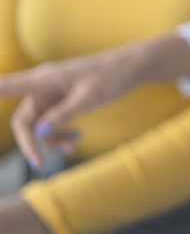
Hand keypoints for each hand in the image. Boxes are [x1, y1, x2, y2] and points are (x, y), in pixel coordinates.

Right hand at [0, 35, 189, 168]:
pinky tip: (77, 137)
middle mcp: (42, 86)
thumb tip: (38, 135)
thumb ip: (63, 115)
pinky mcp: (60, 102)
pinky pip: (50, 124)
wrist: (132, 69)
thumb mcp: (89, 98)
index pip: (5, 86)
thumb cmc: (112, 76)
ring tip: (74, 143)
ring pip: (38, 126)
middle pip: (23, 120)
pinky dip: (60, 133)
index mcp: (43, 79)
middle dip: (32, 142)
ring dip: (51, 139)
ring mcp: (51, 95)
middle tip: (40, 164)